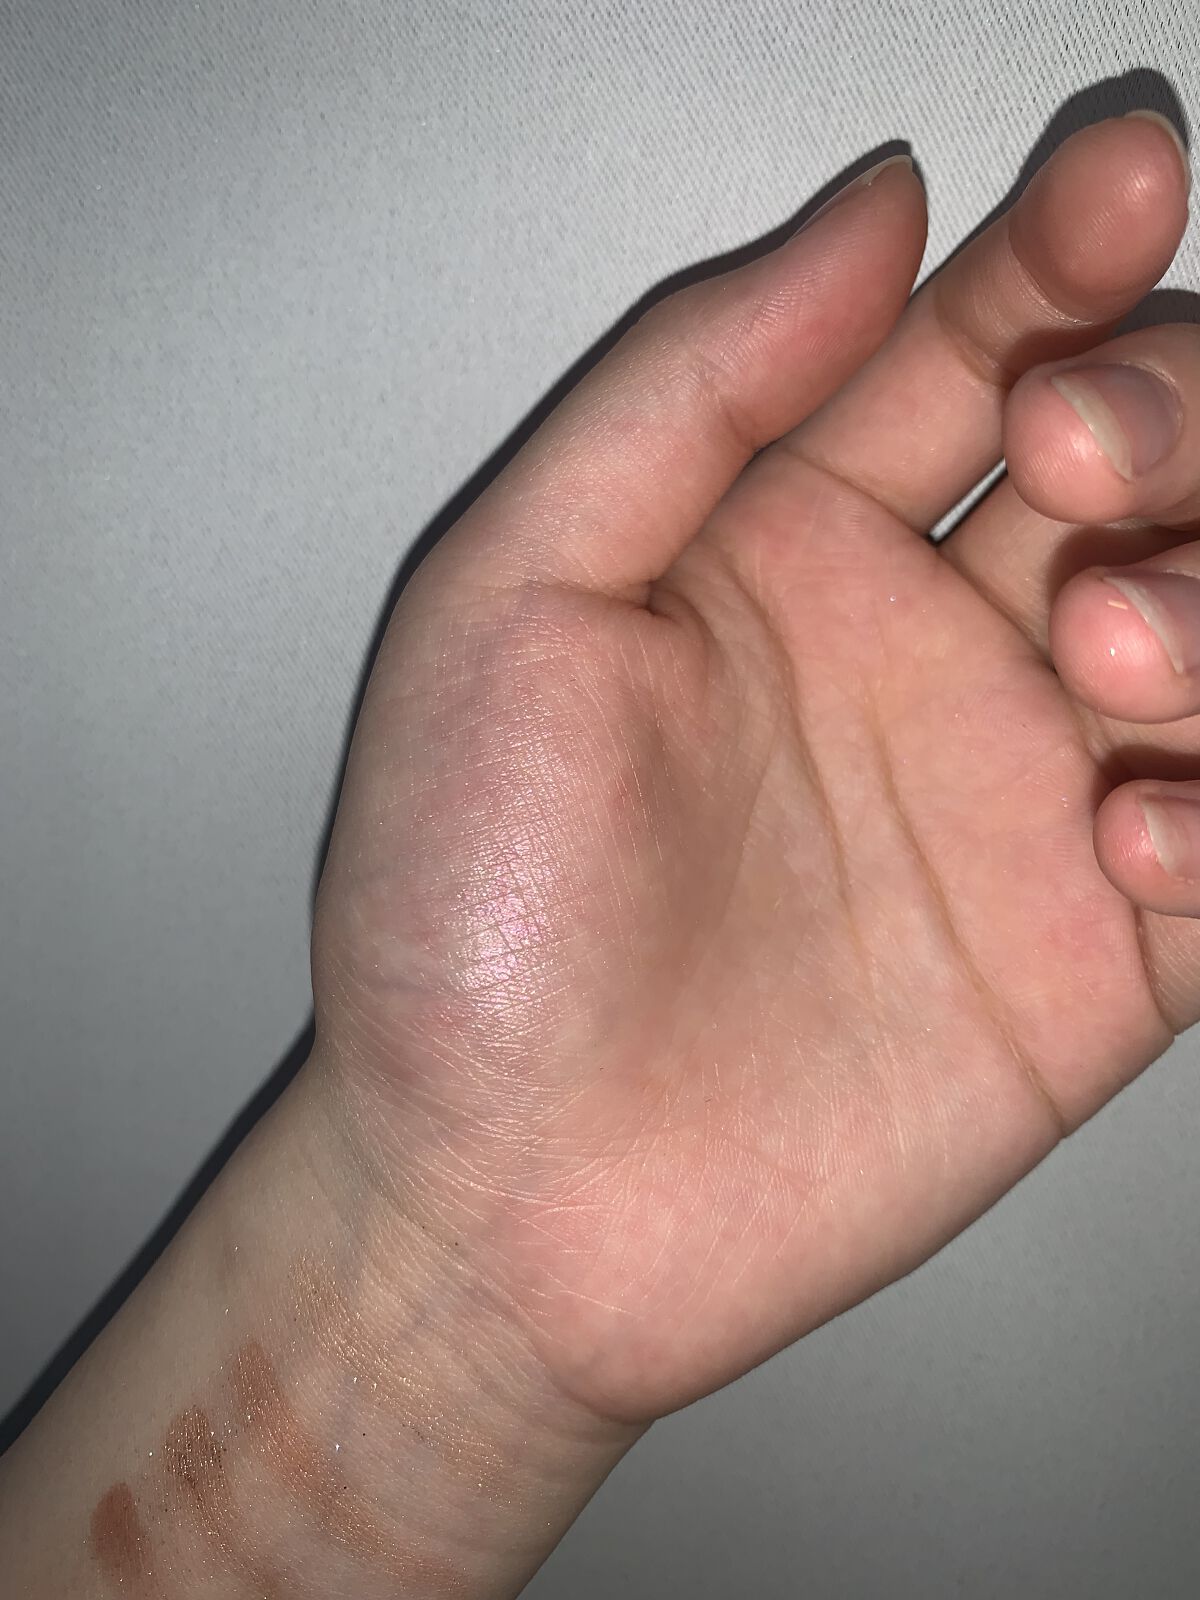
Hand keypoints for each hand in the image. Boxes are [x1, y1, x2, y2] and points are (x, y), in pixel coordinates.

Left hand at [310, 112, 1194, 1426]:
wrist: (503, 1196)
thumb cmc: (467, 916)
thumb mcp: (509, 601)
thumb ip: (686, 391)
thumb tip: (870, 209)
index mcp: (787, 544)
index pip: (977, 343)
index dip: (1064, 251)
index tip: (1109, 183)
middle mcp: (922, 647)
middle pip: (1147, 450)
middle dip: (1165, 404)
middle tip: (1077, 451)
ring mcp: (1021, 795)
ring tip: (1096, 650)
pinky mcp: (1096, 959)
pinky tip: (1132, 834)